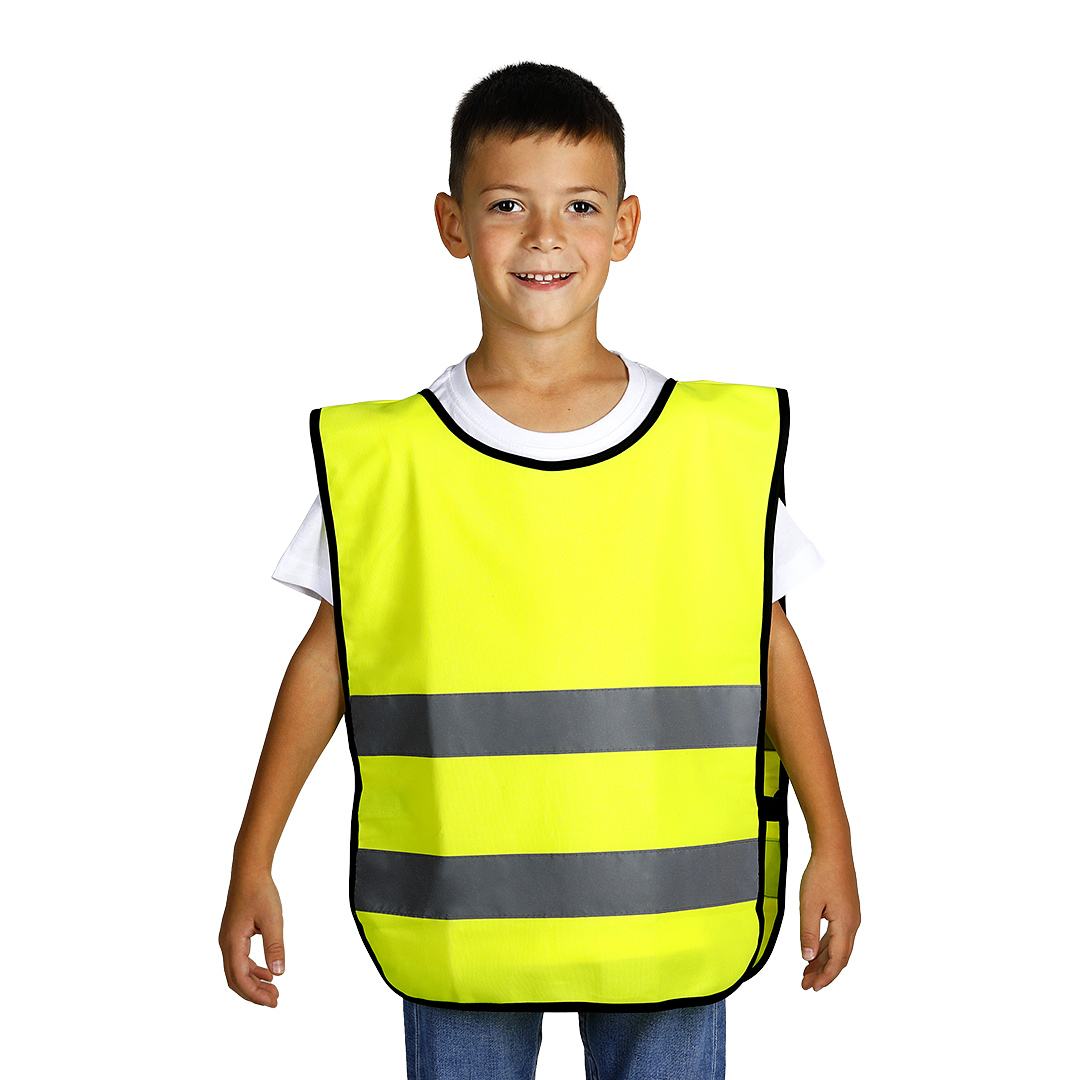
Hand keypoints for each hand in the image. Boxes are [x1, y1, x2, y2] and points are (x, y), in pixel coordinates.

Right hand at [219, 871, 284, 1006]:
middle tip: (274, 1000)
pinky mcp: (234, 935)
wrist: (249, 872)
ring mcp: (228, 940)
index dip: (255, 993)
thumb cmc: (260, 892)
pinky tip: (267, 973)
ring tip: (273, 990)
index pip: (240, 977)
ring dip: (254, 982)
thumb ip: (275, 947)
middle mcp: (226, 944)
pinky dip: (252, 970)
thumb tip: (279, 973)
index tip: (272, 1001)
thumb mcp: (272, 919)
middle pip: (235, 979)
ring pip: (237, 971)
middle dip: (254, 993)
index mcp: (233, 942)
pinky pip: (240, 960)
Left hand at [798, 848, 859, 990]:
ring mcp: (851, 916)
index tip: (813, 988)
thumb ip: (808, 932)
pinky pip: (837, 935)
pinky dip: (826, 946)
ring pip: (838, 946)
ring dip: (823, 959)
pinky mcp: (847, 909)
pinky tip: (815, 949)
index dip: (825, 976)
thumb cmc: (821, 873)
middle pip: (839, 957)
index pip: (837, 960)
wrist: (834, 850)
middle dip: (823, 972)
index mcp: (845, 925)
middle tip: (806, 984)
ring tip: (807, 971)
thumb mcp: (809, 905)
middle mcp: (852, 924)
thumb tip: (807, 958)